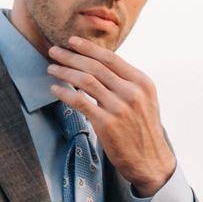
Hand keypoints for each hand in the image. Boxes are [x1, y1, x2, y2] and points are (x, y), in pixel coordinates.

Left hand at [46, 36, 176, 196]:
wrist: (150, 161)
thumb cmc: (143, 130)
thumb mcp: (144, 100)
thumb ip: (126, 83)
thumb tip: (99, 66)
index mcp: (141, 82)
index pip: (111, 58)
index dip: (89, 47)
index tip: (72, 41)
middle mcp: (132, 92)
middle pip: (95, 66)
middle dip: (71, 56)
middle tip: (54, 50)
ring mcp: (119, 108)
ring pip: (86, 81)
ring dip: (65, 72)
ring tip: (52, 68)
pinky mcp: (106, 124)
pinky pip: (80, 102)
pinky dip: (65, 93)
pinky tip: (55, 89)